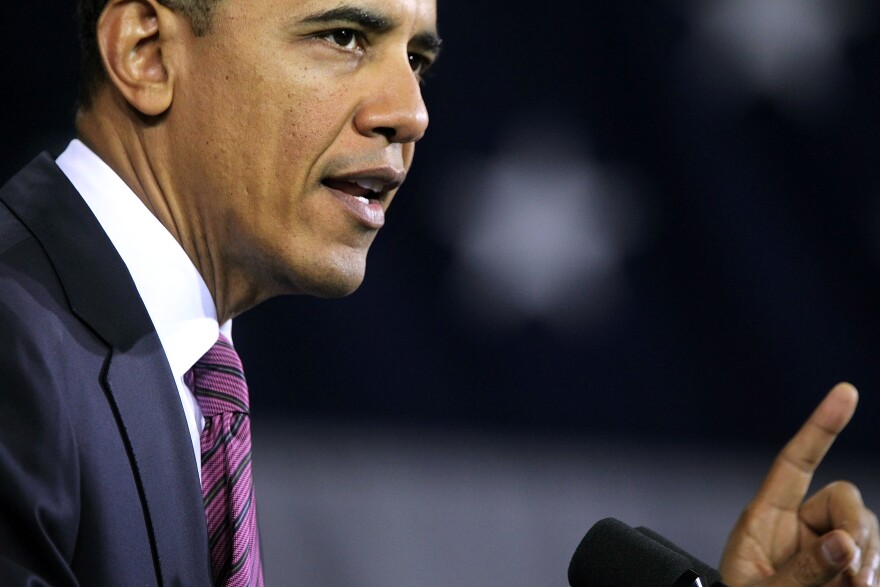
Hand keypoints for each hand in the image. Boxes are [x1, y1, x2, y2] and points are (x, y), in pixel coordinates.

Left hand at [719, 383, 879, 586]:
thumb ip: (802, 572)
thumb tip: (845, 543)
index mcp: (766, 517)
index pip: (795, 461)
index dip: (820, 426)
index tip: (846, 391)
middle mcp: (800, 525)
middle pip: (846, 499)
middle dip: (859, 531)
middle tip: (856, 580)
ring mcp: (828, 548)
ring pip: (867, 530)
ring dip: (870, 561)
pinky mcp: (849, 571)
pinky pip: (874, 560)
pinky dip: (873, 575)